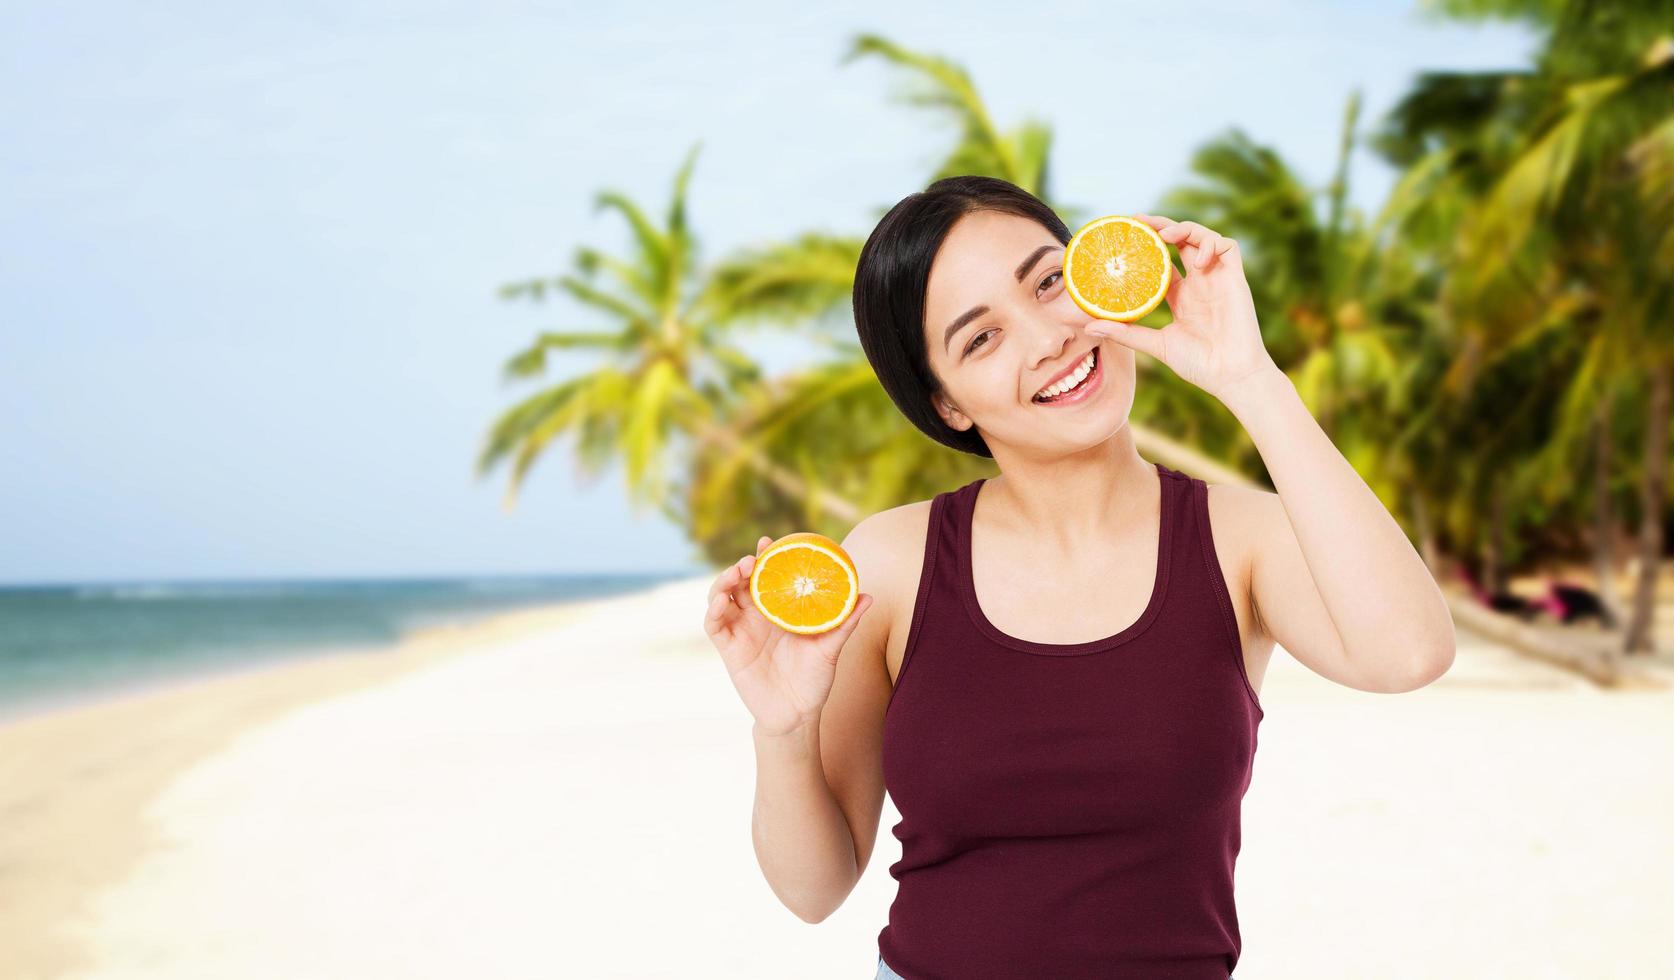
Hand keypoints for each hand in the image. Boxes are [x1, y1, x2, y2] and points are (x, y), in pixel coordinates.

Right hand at [703, 535, 875, 736]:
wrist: (796, 715)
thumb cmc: (814, 680)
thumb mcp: (831, 648)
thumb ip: (846, 622)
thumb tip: (869, 597)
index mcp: (779, 610)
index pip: (768, 575)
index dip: (765, 557)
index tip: (768, 541)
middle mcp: (757, 616)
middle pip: (741, 581)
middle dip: (743, 565)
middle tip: (753, 560)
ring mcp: (741, 630)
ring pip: (722, 596)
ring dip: (723, 581)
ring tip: (736, 574)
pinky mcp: (729, 648)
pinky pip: (714, 625)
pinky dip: (713, 610)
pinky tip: (721, 602)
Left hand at [1086, 214, 1278, 403]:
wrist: (1231, 376)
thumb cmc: (1198, 365)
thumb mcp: (1155, 344)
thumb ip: (1126, 333)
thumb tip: (1089, 327)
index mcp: (1180, 295)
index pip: (1162, 260)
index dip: (1146, 246)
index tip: (1124, 235)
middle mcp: (1198, 282)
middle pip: (1180, 241)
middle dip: (1161, 226)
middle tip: (1137, 221)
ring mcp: (1217, 279)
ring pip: (1203, 237)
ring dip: (1184, 229)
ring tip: (1164, 236)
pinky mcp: (1236, 278)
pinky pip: (1228, 246)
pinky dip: (1211, 243)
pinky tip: (1197, 258)